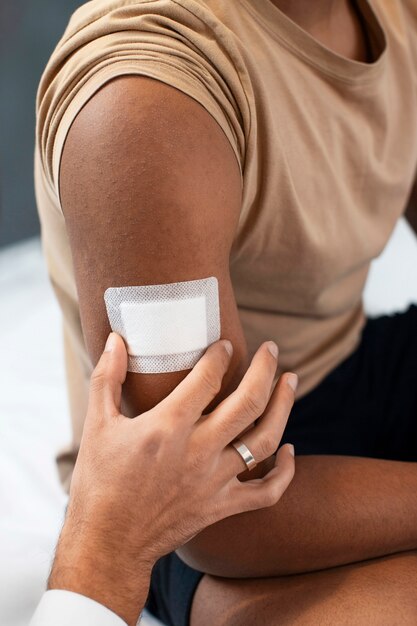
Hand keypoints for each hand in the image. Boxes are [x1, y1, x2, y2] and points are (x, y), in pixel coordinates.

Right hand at [49, 333, 296, 624]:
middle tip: (271, 349)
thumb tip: (115, 339)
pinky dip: (285, 472)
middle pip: (247, 403)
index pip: (206, 380)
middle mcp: (198, 452)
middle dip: (265, 370)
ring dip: (283, 407)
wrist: (108, 543)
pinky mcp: (222, 507)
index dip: (219, 356)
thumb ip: (106, 378)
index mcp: (167, 428)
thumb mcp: (96, 425)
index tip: (224, 345)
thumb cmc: (99, 482)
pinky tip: (288, 449)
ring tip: (290, 381)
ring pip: (264, 440)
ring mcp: (215, 482)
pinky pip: (267, 492)